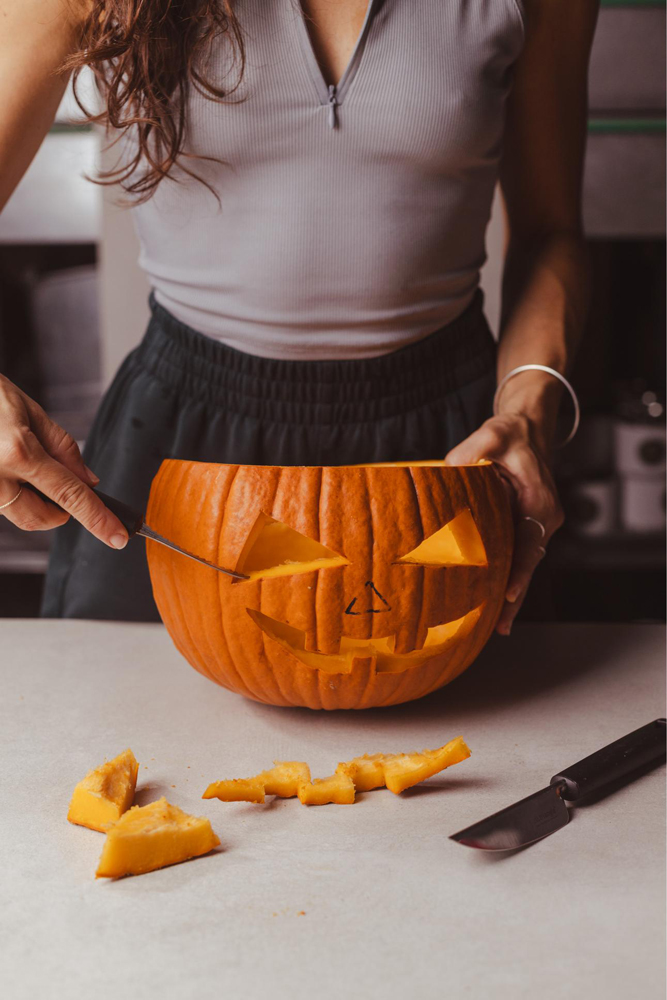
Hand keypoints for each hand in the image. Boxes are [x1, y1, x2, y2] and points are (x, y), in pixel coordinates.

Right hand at [0, 374, 127, 547]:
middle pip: (40, 518)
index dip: (97, 518)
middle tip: (58, 481)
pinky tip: (4, 462)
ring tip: (18, 460)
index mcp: (17, 452)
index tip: (117, 537)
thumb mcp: (28, 410)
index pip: (69, 494)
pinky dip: (10, 490)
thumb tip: (88, 480)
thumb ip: (62, 447)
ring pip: (17, 514)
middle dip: (58, 510)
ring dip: (31, 498)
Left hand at [445, 412, 563, 634]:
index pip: (530, 543)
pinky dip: (508, 578)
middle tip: (499, 627)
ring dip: (512, 595)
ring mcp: (536, 525)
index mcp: (539, 501)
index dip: (519, 571)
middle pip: (529, 564)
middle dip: (515, 597)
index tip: (507, 593)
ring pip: (524, 565)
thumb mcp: (492, 434)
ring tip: (497, 628)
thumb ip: (472, 450)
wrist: (527, 430)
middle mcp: (544, 518)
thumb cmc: (510, 434)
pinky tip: (493, 604)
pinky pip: (517, 556)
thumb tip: (448, 470)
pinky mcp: (524, 526)